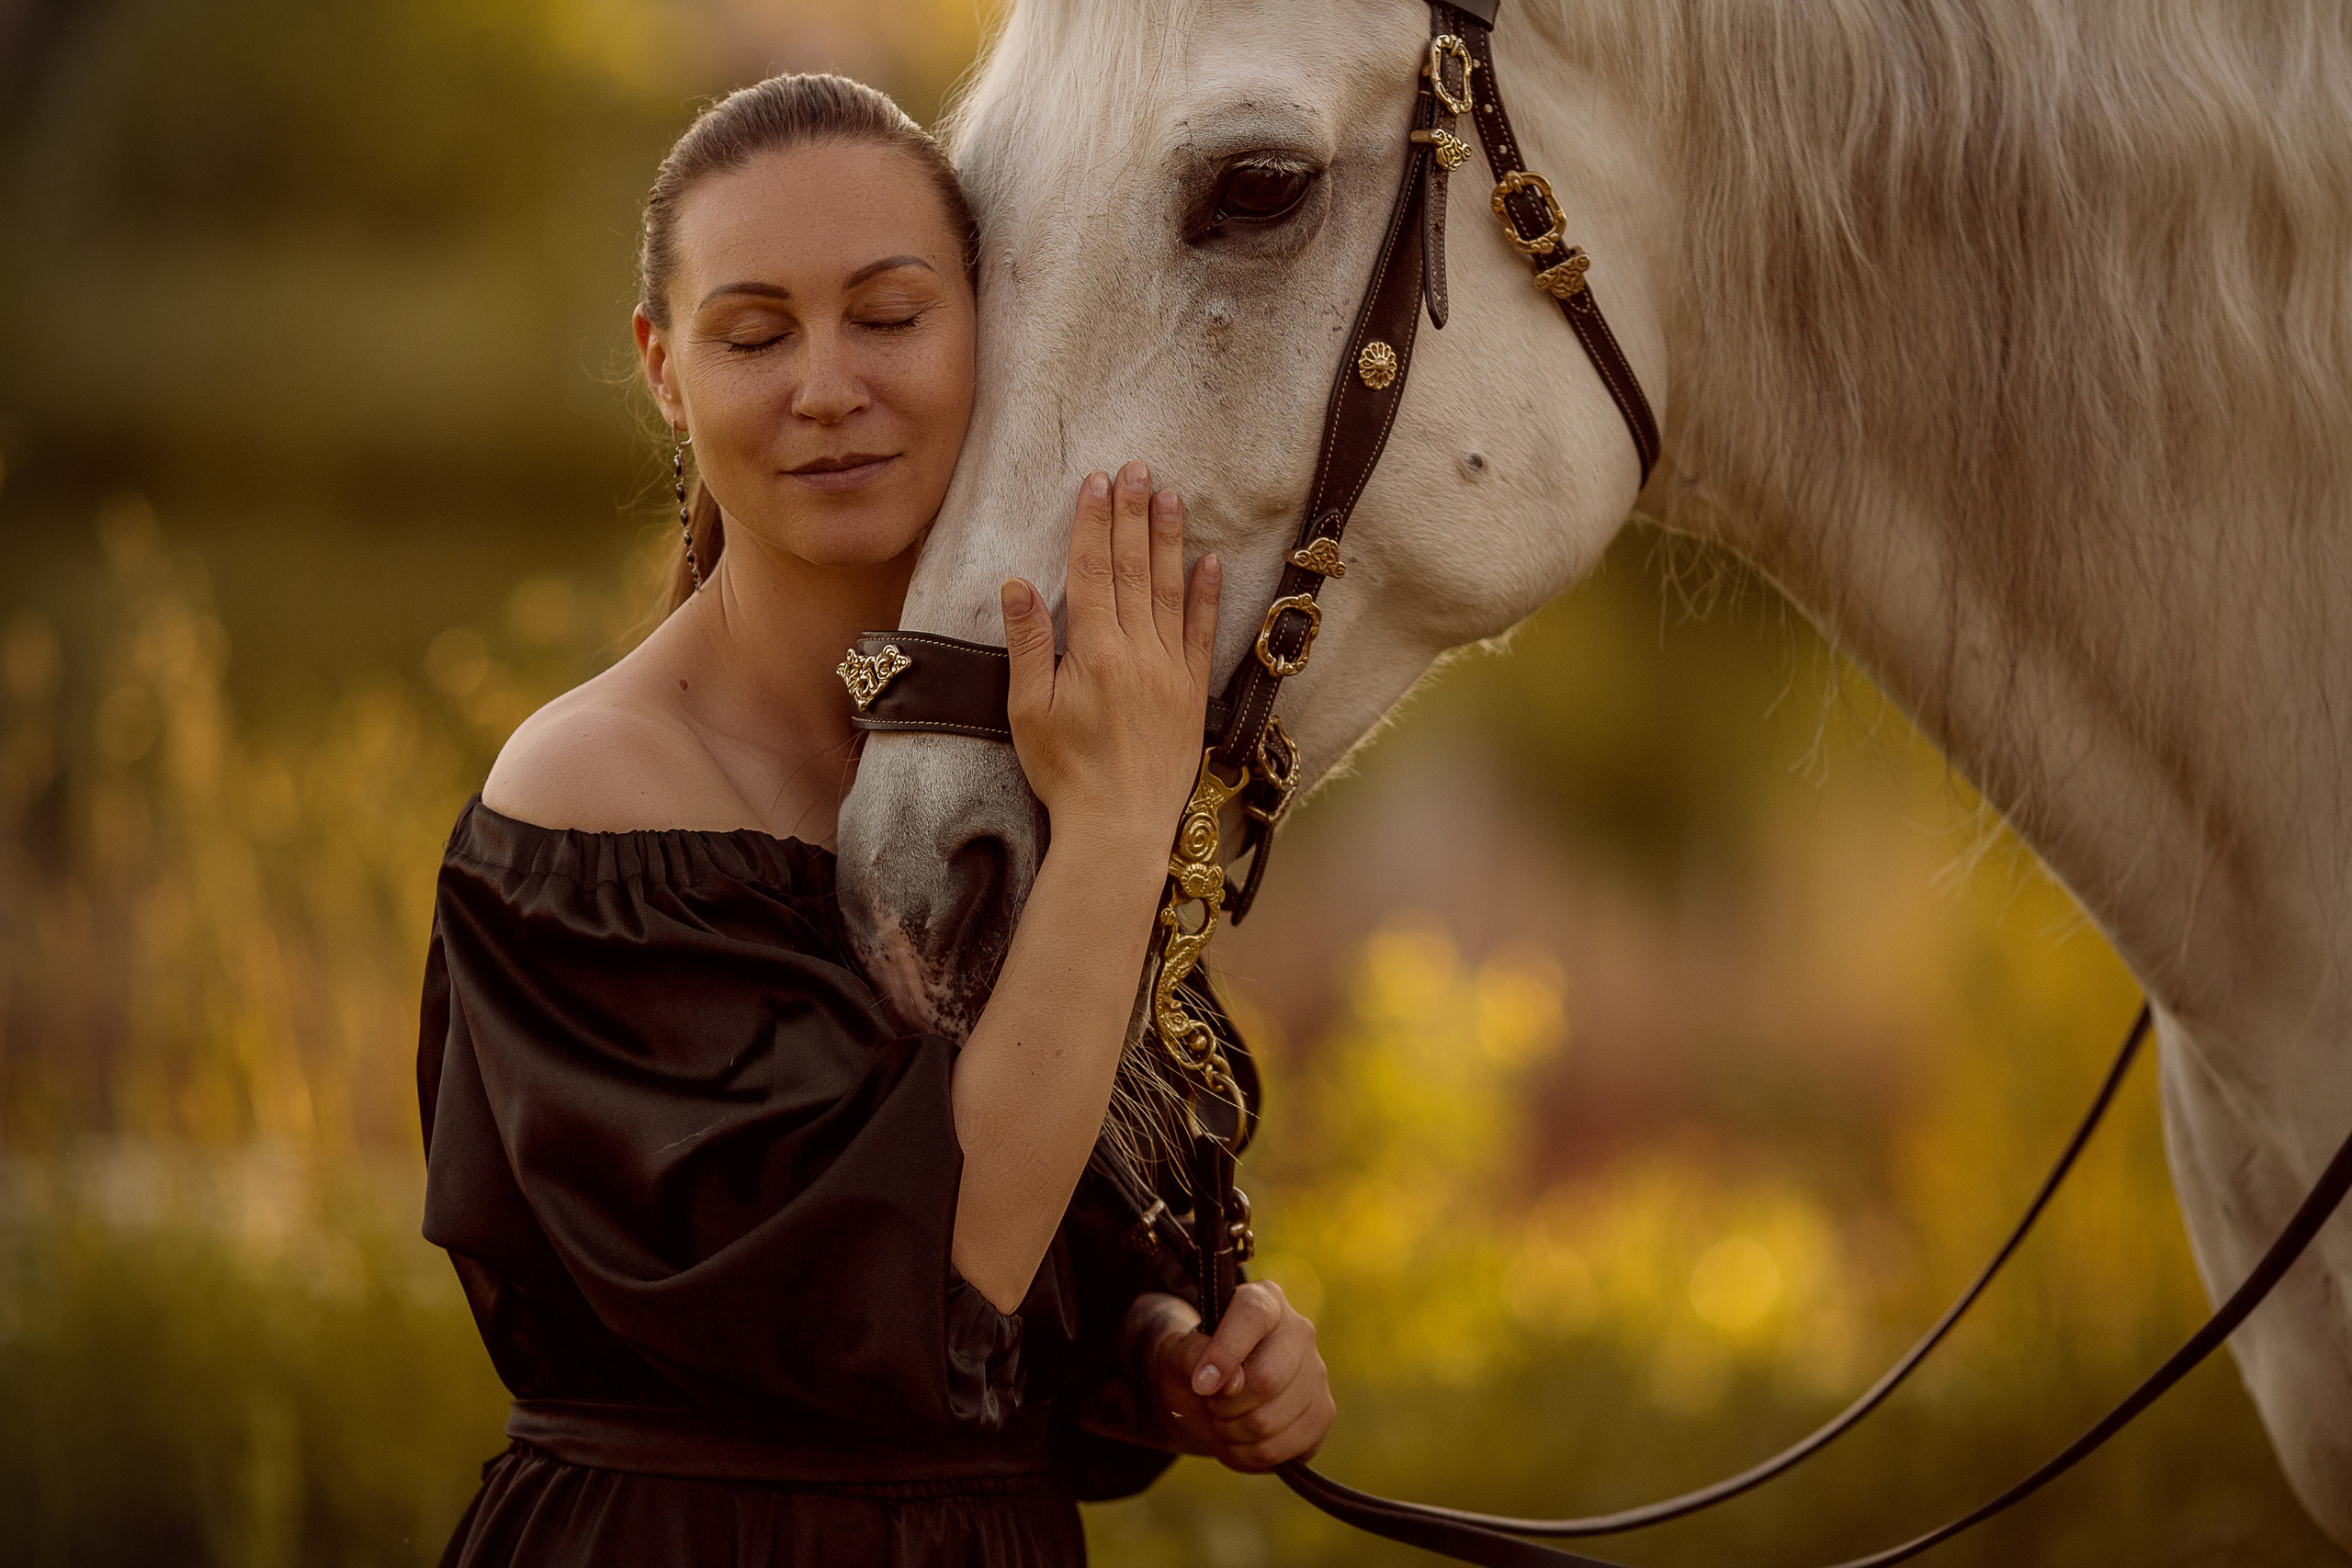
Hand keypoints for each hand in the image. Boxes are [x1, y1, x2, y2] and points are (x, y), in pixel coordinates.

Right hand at [1000, 462, 1220, 847]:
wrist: (1119, 827)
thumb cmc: (1066, 773)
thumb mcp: (1029, 711)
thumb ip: (1027, 644)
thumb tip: (1016, 583)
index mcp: (1096, 652)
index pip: (1094, 571)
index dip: (1094, 523)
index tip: (1096, 482)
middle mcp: (1140, 652)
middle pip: (1135, 570)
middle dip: (1133, 515)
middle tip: (1137, 467)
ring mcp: (1172, 670)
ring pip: (1171, 591)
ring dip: (1169, 540)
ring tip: (1170, 495)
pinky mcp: (1194, 693)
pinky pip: (1204, 634)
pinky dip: (1208, 595)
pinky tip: (1211, 561)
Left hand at [1142, 1283, 1334, 1471]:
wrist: (1206, 1400)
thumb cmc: (1192, 1368)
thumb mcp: (1175, 1355)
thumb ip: (1193, 1356)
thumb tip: (1232, 1382)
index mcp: (1264, 1300)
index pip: (1253, 1316)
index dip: (1226, 1353)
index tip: (1200, 1385)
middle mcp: (1299, 1331)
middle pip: (1267, 1379)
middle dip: (1224, 1406)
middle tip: (1211, 1403)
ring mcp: (1317, 1373)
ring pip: (1272, 1421)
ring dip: (1233, 1434)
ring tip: (1224, 1421)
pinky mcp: (1323, 1413)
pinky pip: (1288, 1449)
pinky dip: (1251, 1456)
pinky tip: (1240, 1442)